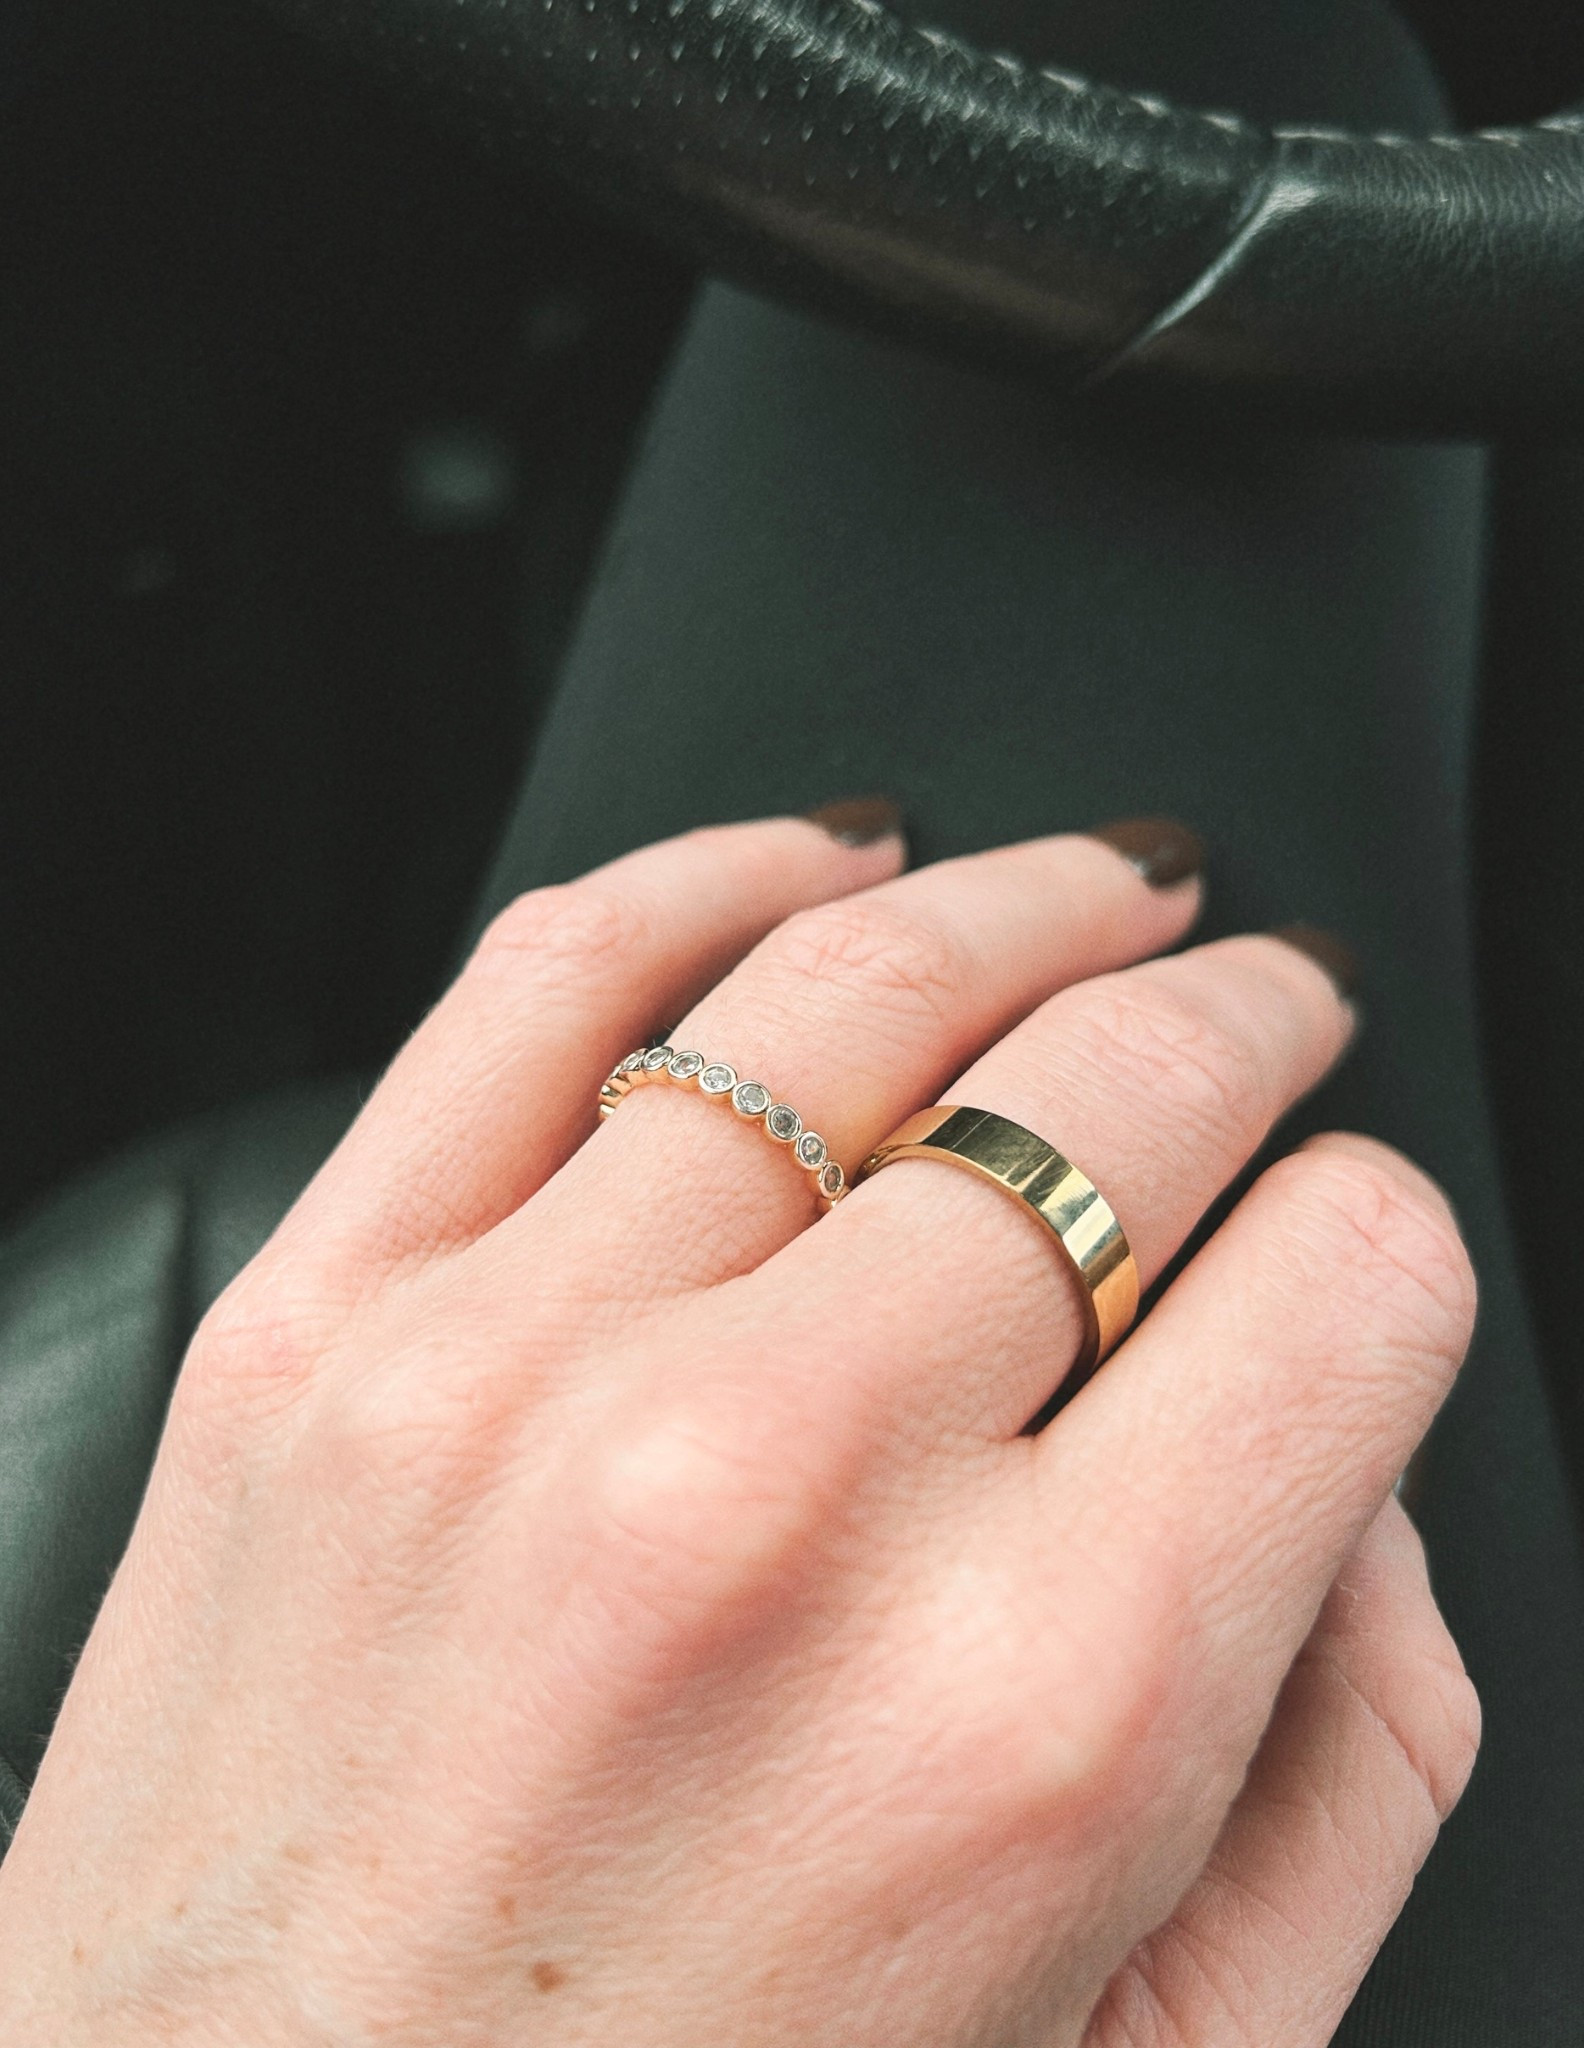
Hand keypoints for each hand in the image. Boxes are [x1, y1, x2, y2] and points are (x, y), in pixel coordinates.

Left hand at [0, 813, 1478, 2046]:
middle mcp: (778, 1501)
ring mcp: (515, 1379)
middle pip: (1120, 1088)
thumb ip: (1329, 1772)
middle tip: (1275, 999)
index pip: (1341, 1293)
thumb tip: (1348, 1482)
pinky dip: (712, 871)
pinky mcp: (320, 1327)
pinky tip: (816, 860)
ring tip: (1102, 886)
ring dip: (1032, 902)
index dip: (1381, 1244)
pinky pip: (548, 979)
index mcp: (1034, 1713)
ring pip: (856, 979)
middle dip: (1252, 1020)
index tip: (1346, 1247)